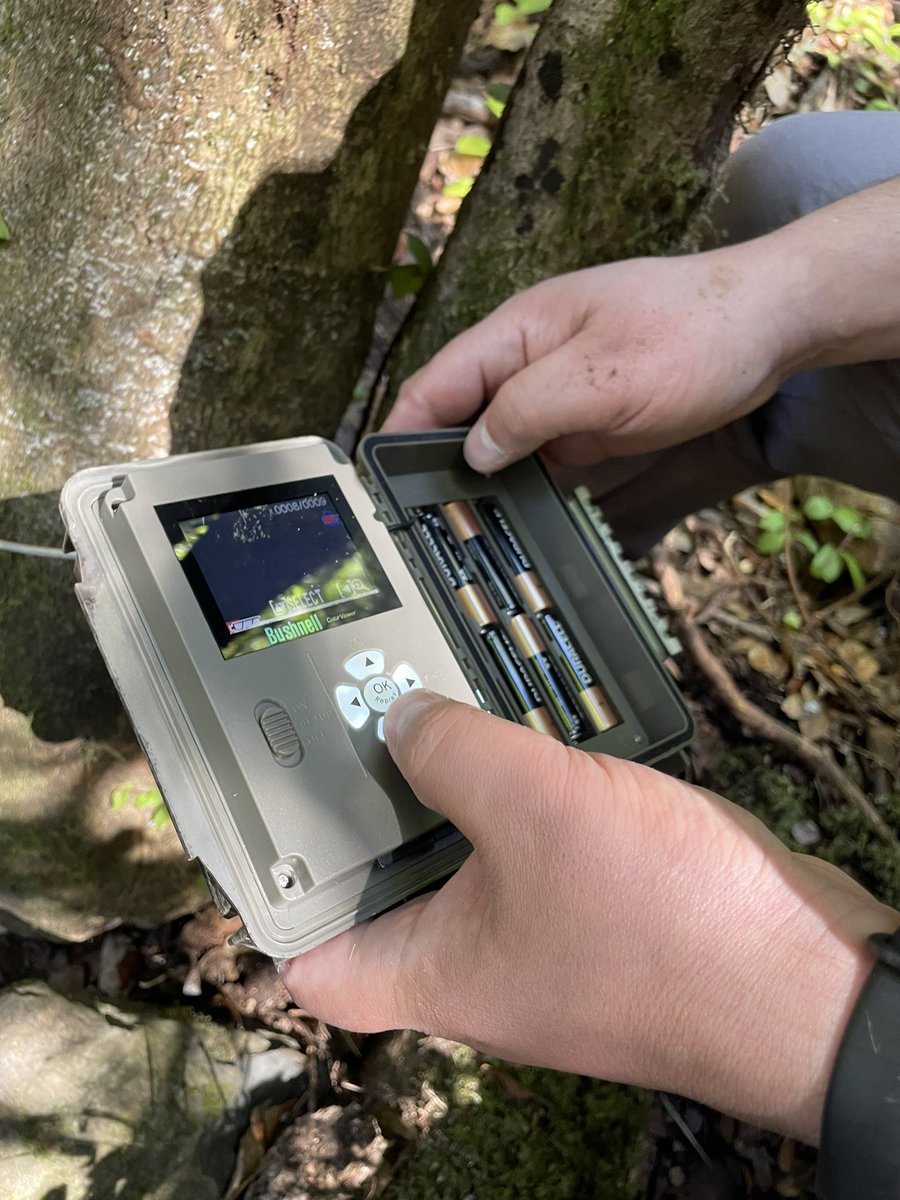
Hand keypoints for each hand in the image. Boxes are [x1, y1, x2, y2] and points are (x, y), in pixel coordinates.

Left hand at [281, 690, 898, 1144]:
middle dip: (367, 807)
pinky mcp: (590, 912)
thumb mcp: (535, 807)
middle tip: (350, 723)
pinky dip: (517, 795)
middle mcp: (475, 964)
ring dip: (449, 789)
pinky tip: (522, 734)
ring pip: (463, 859)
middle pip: (384, 890)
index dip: (276, 897)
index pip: (311, 958)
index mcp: (433, 971)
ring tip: (430, 706)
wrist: (806, 977)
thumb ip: (452, 754)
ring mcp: (535, 940)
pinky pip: (529, 848)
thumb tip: (401, 723)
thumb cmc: (667, 924)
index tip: (266, 819)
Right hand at [383, 179, 899, 477]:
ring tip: (468, 537)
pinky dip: (533, 490)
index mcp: (517, 334)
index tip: (380, 481)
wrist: (771, 326)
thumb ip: (528, 410)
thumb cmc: (690, 332)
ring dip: (488, 486)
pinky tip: (526, 525)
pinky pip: (547, 460)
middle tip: (426, 526)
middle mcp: (530, 364)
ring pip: (505, 447)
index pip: (437, 384)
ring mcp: (563, 395)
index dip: (402, 430)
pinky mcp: (594, 422)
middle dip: (440, 468)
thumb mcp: (600, 375)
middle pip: (464, 420)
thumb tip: (475, 451)